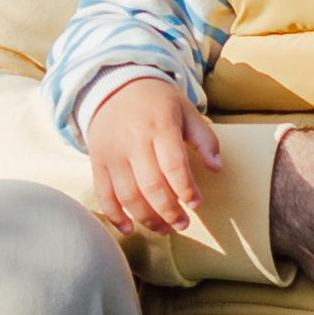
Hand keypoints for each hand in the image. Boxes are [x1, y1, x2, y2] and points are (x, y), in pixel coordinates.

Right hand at [85, 74, 222, 237]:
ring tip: (163, 228)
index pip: (174, 166)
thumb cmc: (157, 101)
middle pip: (151, 186)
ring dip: (146, 218)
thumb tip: (217, 167)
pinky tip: (129, 229)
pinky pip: (103, 194)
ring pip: (127, 195)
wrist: (114, 85)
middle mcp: (133, 141)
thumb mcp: (186, 110)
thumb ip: (204, 138)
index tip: (196, 204)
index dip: (186, 189)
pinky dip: (114, 216)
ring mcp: (112, 153)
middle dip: (169, 211)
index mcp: (160, 126)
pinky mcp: (96, 161)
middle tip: (182, 224)